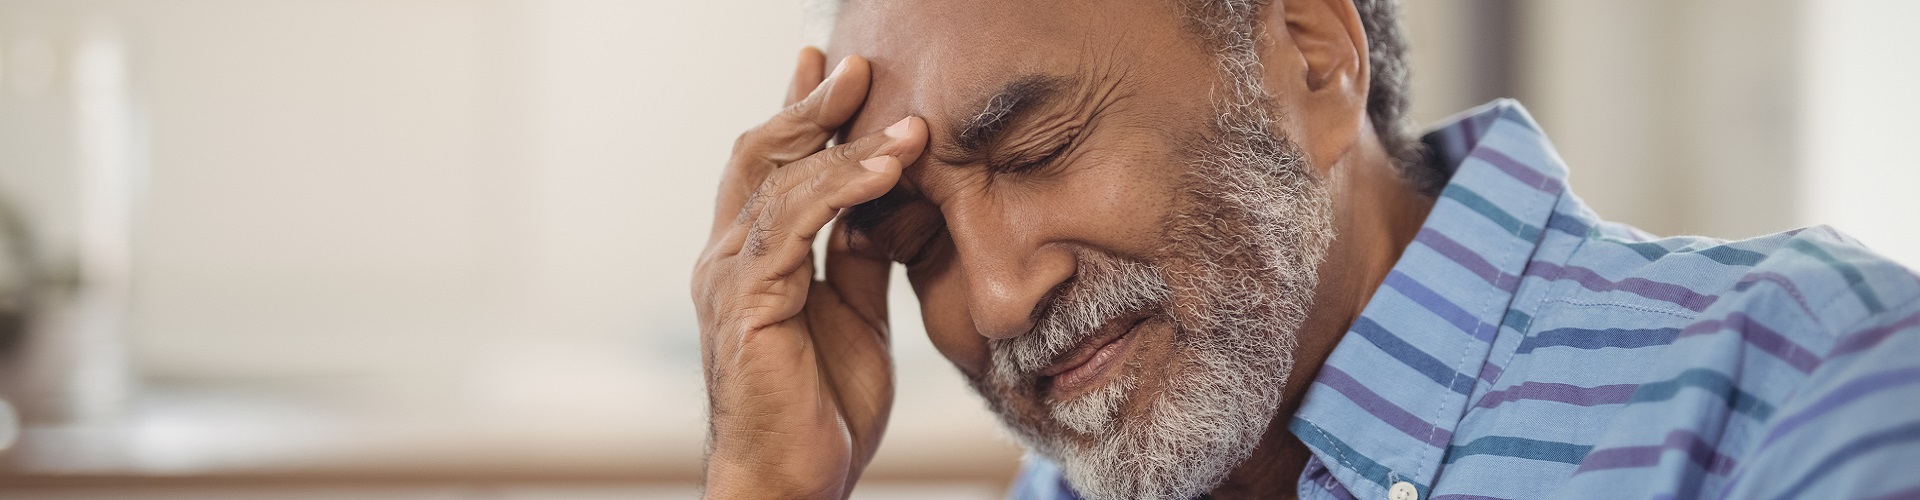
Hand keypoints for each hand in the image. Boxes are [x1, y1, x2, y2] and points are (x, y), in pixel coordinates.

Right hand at [690, 48, 927, 498]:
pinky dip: (842, 189)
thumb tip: (897, 201)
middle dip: (811, 106)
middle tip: (858, 63)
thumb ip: (862, 259)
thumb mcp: (856, 318)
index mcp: (749, 261)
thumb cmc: (820, 411)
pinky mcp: (747, 303)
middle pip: (762, 156)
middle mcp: (726, 260)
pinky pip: (794, 227)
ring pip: (781, 183)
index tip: (832, 69)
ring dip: (844, 144)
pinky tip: (885, 169)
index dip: (798, 114)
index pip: (770, 168)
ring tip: (902, 118)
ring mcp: (730, 279)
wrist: (793, 484)